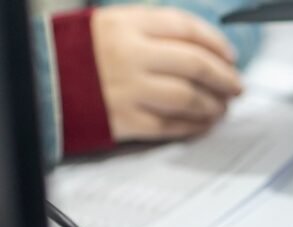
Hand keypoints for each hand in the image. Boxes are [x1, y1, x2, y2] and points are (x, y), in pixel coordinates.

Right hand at [91, 6, 242, 141]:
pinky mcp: (126, 119)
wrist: (47, 81)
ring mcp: (129, 89)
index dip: (217, 44)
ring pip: (188, 98)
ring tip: (222, 106)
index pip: (187, 29)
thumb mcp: (119, 26)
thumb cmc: (89, 53)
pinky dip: (195, 126)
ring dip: (214, 104)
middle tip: (236, 86)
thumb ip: (160, 32)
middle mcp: (130, 55)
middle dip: (224, 78)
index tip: (230, 57)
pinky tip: (204, 123)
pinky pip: (172, 125)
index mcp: (128, 25)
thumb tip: (211, 51)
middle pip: (195, 65)